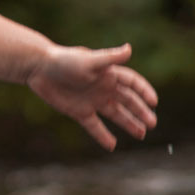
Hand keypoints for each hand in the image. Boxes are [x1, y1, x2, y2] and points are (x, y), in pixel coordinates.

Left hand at [29, 43, 158, 150]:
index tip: (154, 103)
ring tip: (141, 134)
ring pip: (116, 114)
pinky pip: (95, 126)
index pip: (133, 83)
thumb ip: (109, 58)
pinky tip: (112, 146)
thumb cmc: (65, 60)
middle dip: (141, 112)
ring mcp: (93, 101)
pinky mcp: (79, 112)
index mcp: (109, 74)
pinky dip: (103, 136)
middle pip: (128, 101)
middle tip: (152, 124)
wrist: (39, 68)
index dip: (144, 91)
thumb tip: (129, 49)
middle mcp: (104, 88)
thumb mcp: (89, 61)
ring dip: (129, 124)